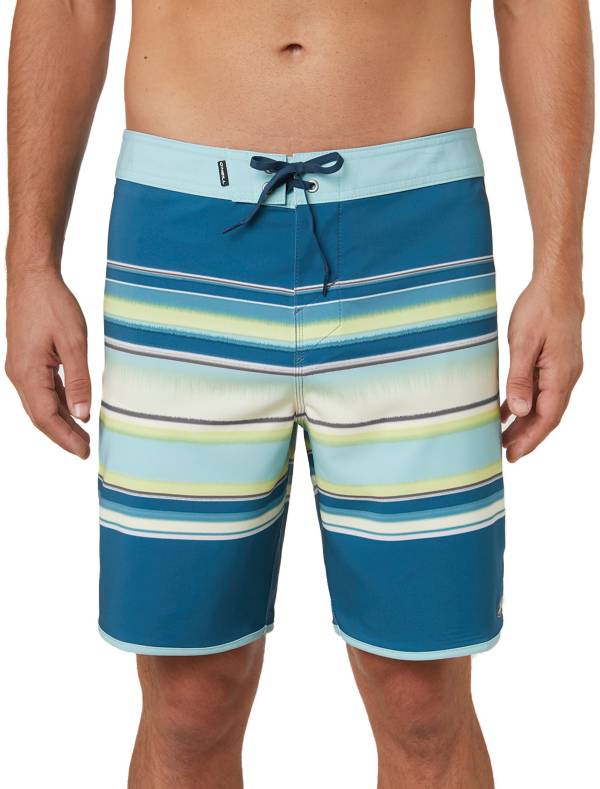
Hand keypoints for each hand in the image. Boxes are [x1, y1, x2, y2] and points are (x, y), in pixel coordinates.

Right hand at [5, 267, 90, 458]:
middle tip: (86, 451)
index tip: (84, 452)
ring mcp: (20, 368)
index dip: (66, 438)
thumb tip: (82, 415)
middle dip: (63, 435)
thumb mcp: (74, 343)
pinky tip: (73, 410)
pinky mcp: (26, 361)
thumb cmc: (53, 304)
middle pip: (41, 416)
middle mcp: (18, 375)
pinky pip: (42, 390)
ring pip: (41, 404)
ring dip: (61, 421)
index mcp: (27, 373)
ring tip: (82, 436)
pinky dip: (58, 403)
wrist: (32, 277)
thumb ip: (78, 381)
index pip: (47, 417)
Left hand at [501, 277, 583, 461]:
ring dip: (526, 423)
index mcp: (561, 375)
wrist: (557, 284)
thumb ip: (521, 378)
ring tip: (504, 438)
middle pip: (547, 417)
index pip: (547, 418)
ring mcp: (562, 370)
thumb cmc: (540, 308)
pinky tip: (509, 412)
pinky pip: (542, 391)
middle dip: (527, 437)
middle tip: (505, 454)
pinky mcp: (555, 362)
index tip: (513, 455)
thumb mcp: (523, 343)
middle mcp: (566, 377)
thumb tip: (520, 411)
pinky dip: (526, 404)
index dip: (530, 440)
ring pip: (544, 405)